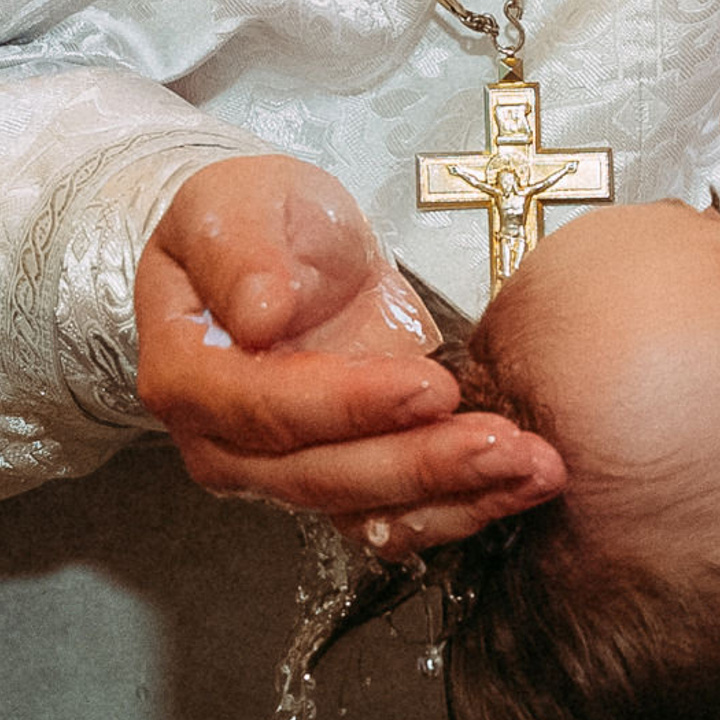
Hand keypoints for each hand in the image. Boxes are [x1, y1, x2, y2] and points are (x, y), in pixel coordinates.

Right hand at [135, 154, 562, 549]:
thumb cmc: (256, 222)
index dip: (347, 405)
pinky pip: (398, 518)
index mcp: (187, 375)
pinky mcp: (343, 482)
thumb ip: (241, 251)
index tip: (425, 384)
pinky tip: (520, 484)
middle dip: (419, 464)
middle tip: (500, 443)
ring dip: (455, 495)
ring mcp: (283, 473)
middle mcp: (226, 442)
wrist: (291, 249)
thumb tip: (256, 312)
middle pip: (321, 475)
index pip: (265, 409)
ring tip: (532, 467)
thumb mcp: (238, 202)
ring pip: (365, 508)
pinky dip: (463, 507)